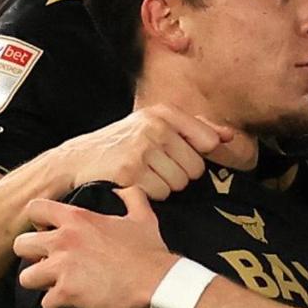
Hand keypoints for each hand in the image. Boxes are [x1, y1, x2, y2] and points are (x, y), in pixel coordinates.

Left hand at [14, 184, 180, 307]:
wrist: (158, 283)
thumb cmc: (150, 251)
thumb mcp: (143, 217)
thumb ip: (131, 197)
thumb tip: (124, 189)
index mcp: (76, 219)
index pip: (35, 209)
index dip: (38, 222)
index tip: (49, 232)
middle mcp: (63, 241)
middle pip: (21, 245)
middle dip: (31, 256)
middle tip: (48, 264)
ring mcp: (62, 268)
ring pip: (26, 277)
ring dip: (40, 283)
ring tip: (55, 286)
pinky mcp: (67, 294)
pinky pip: (47, 302)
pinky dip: (57, 305)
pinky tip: (71, 302)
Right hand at [59, 104, 232, 198]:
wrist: (78, 159)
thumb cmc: (122, 145)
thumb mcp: (155, 127)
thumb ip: (195, 129)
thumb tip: (229, 135)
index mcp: (164, 113)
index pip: (208, 141)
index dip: (197, 155)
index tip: (177, 156)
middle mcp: (155, 127)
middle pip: (195, 168)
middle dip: (179, 174)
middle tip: (154, 168)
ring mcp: (142, 148)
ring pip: (179, 183)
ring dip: (164, 186)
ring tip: (143, 174)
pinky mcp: (131, 171)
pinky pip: (161, 193)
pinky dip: (150, 195)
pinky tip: (134, 183)